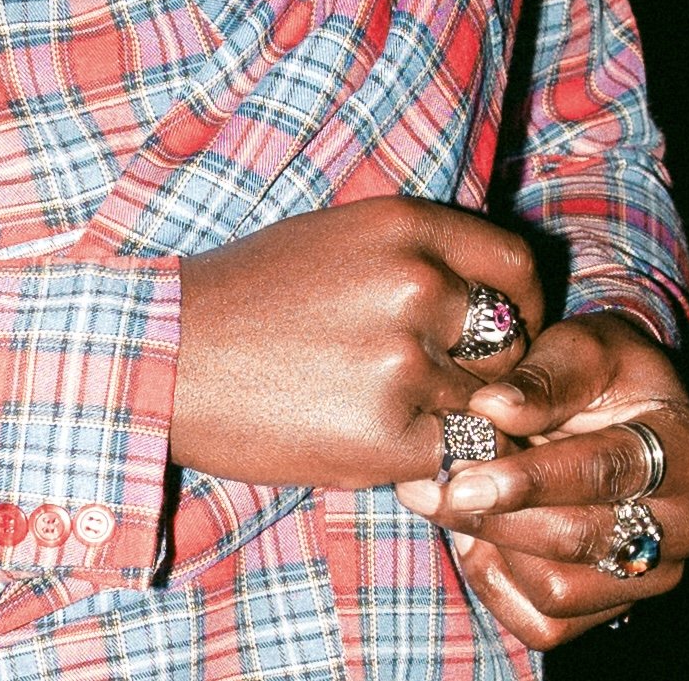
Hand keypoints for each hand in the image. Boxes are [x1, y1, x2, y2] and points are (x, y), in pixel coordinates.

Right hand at [171, 196, 541, 487]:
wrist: (165, 354)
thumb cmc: (248, 296)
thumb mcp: (336, 239)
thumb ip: (415, 257)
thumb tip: (491, 296)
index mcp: (403, 226)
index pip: (516, 266)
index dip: (523, 306)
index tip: (507, 331)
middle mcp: (415, 284)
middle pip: (511, 341)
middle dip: (489, 370)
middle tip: (441, 384)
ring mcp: (404, 362)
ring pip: (486, 407)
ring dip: (454, 419)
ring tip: (389, 412)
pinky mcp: (387, 436)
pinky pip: (451, 458)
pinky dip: (428, 462)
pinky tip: (373, 443)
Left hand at [395, 312, 688, 648]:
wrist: (613, 405)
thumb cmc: (598, 370)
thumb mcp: (580, 347)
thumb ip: (542, 378)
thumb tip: (491, 410)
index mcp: (688, 451)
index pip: (606, 473)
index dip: (532, 479)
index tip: (468, 476)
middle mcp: (685, 525)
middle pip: (581, 541)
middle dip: (500, 516)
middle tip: (437, 488)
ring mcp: (654, 574)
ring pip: (559, 591)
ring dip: (492, 547)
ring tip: (451, 498)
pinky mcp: (615, 607)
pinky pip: (545, 623)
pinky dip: (497, 583)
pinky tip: (476, 532)